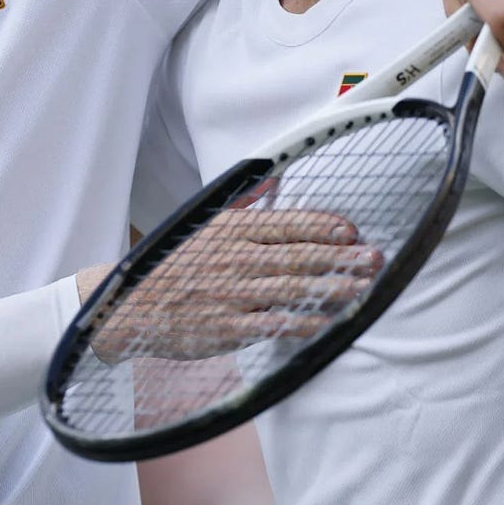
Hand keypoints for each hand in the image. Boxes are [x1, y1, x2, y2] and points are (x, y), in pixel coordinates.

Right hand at [77, 207, 381, 363]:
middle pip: (298, 256)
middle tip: (374, 258)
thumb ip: (243, 203)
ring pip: (292, 290)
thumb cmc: (170, 264)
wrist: (130, 306)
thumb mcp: (201, 222)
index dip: (323, 227)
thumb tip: (272, 177)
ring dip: (332, 289)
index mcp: (230, 230)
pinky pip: (273, 324)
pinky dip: (302, 323)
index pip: (286, 224)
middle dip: (340, 257)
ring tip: (363, 288)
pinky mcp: (228, 327)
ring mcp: (232, 295)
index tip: (351, 230)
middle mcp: (235, 259)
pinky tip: (326, 322)